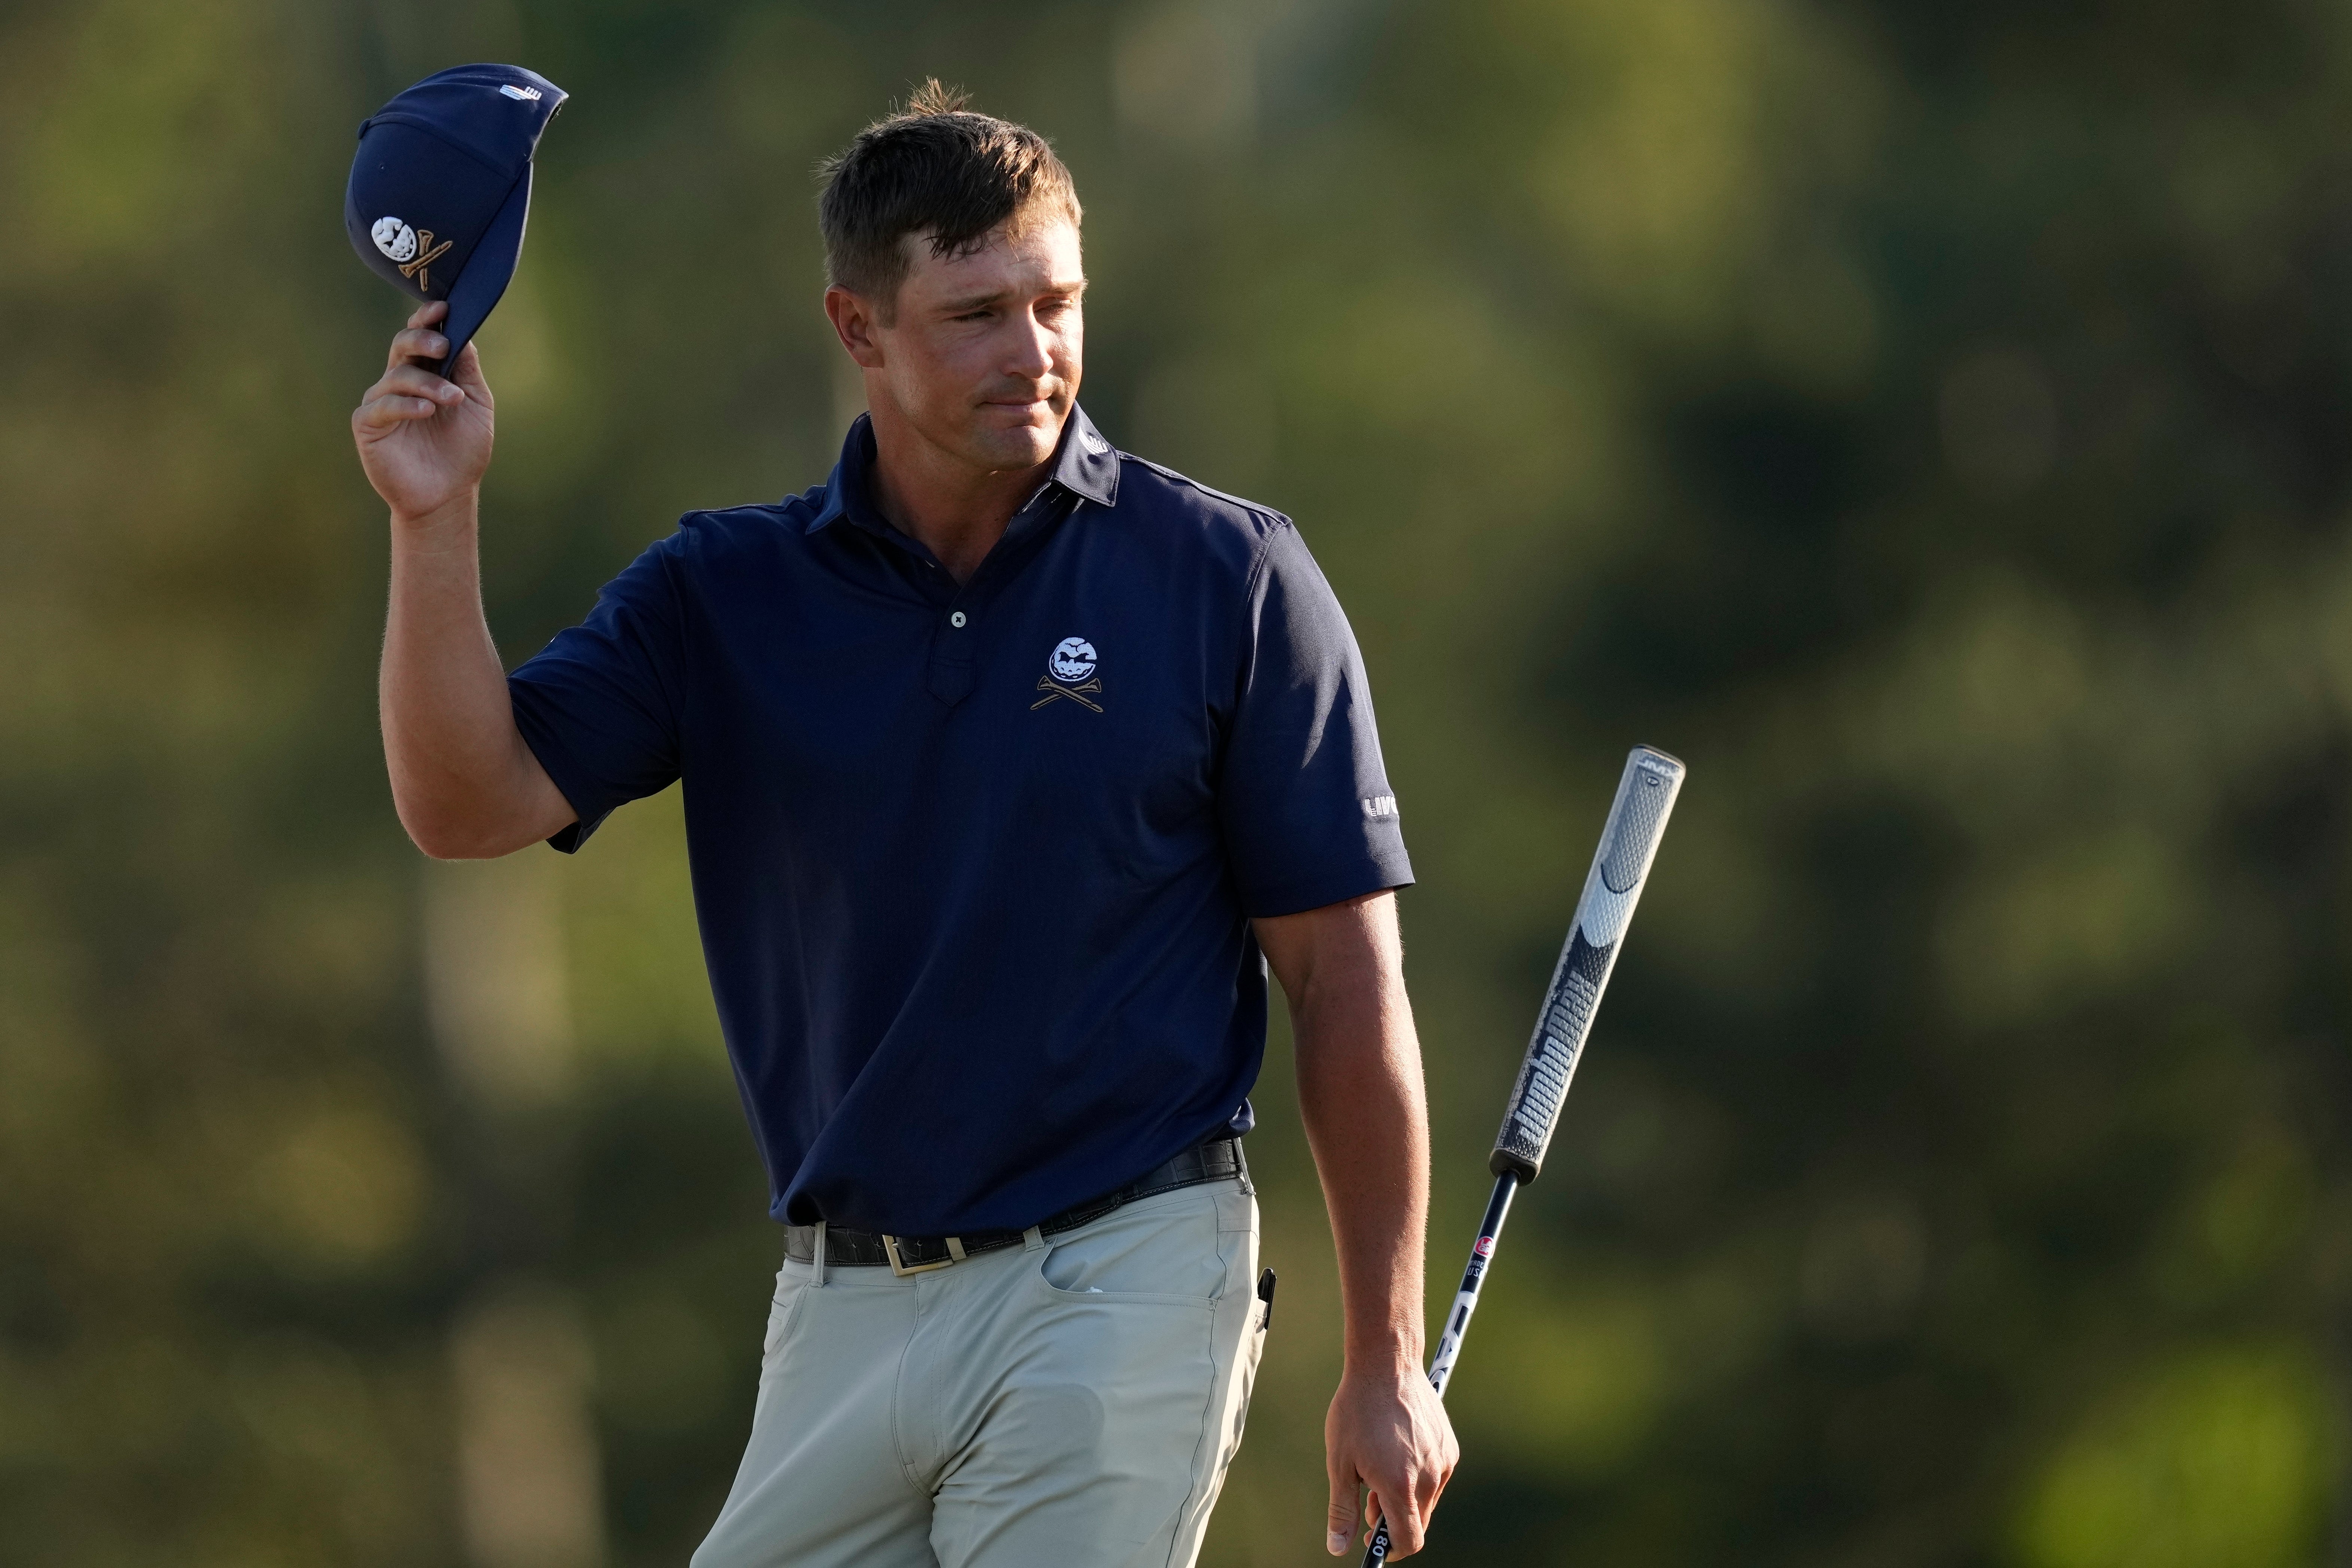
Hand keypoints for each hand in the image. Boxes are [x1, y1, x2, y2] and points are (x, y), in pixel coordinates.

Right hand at [352, 301, 495, 524]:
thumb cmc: (463, 450)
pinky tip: (427, 410)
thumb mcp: (476, 406)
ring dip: (427, 383)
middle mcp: (399, 382)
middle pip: (402, 346)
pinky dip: (406, 405)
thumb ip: (467, 371)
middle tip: (443, 345)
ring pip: (397, 377)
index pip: (420, 338)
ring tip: (452, 398)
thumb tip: (464, 334)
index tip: (444, 308)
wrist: (449, 494)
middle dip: (422, 340)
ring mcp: (381, 402)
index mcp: (425, 373)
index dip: (427, 320)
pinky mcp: (368, 425)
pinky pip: (383, 406)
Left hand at [1325, 1361, 1457, 1557]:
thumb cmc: (1357, 1411)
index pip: (1409, 1540)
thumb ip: (1342, 1509)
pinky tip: (1397, 1453)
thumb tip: (1339, 1548)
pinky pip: (1436, 1478)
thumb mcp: (1340, 1462)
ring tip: (1379, 1469)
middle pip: (1418, 1522)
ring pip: (1427, 1500)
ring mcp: (1443, 1461)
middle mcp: (1429, 1478)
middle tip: (1367, 1497)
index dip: (1390, 1548)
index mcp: (1401, 1486)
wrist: (1386, 1365)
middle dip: (1393, 1521)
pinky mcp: (1449, 1446)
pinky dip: (1418, 1478)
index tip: (1373, 1539)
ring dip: (1405, 1498)